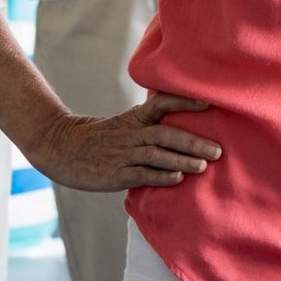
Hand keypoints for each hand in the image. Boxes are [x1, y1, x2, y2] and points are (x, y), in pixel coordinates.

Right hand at [31, 93, 222, 191]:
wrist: (62, 148)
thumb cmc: (99, 137)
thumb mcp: (124, 123)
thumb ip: (148, 122)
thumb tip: (180, 123)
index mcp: (135, 118)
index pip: (162, 103)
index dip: (185, 101)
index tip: (208, 101)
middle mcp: (132, 134)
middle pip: (167, 133)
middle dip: (194, 142)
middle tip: (218, 150)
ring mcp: (123, 154)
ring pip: (157, 155)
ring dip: (183, 160)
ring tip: (204, 166)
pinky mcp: (116, 174)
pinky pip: (142, 174)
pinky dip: (161, 176)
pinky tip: (177, 179)